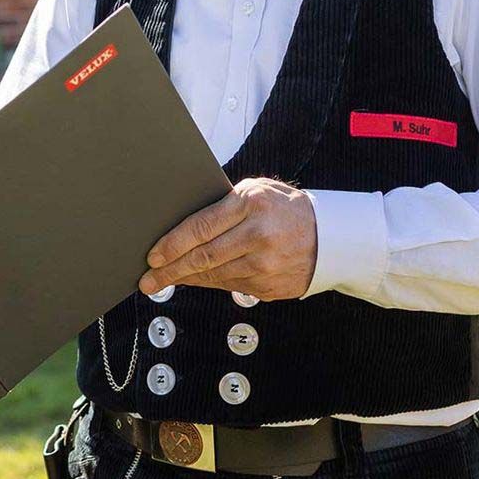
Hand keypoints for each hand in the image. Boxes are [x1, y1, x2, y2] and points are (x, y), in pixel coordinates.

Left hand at [138, 177, 317, 302]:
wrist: (331, 237)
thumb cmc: (286, 209)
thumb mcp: (257, 192)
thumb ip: (224, 206)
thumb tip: (184, 228)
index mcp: (251, 205)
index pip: (201, 227)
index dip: (172, 244)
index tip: (153, 256)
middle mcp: (258, 236)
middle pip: (203, 257)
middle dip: (170, 270)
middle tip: (148, 279)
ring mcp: (265, 265)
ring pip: (214, 276)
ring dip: (185, 280)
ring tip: (164, 281)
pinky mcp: (270, 287)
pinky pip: (230, 287)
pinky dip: (209, 284)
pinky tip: (194, 282)